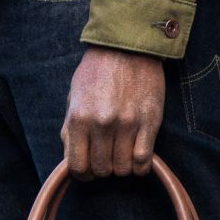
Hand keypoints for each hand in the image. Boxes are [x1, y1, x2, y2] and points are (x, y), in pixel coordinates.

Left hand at [61, 45, 165, 180]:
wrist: (128, 45)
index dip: (82, 174)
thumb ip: (70, 129)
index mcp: (80, 118)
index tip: (88, 171)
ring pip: (123, 169)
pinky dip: (140, 167)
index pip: (78, 166)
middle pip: (102, 169)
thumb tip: (71, 160)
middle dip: (102, 169)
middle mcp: (102, 124)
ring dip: (121, 167)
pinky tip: (137, 158)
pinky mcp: (149, 123)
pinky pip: (143, 161)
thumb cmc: (97, 71)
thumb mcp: (74, 97)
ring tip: (122, 154)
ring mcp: (127, 124)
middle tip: (106, 158)